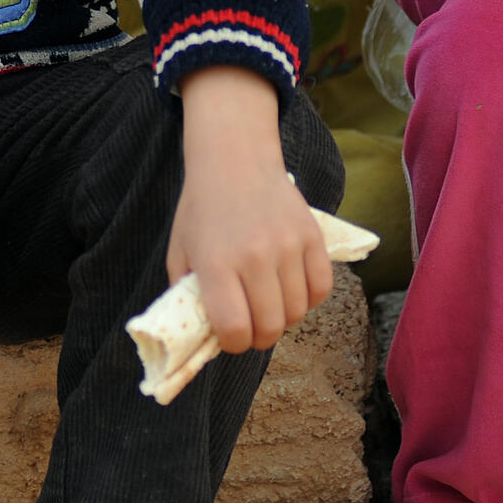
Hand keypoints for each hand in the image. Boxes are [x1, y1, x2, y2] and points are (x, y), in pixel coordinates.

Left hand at [170, 66, 330, 353]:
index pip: (234, 329)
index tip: (230, 335)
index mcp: (216, 263)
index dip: (233, 343)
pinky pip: (322, 289)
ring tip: (271, 305)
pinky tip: (293, 290)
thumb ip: (189, 295)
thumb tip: (206, 335)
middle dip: (259, 337)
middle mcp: (254, 256)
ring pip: (298, 311)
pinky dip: (310, 298)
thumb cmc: (203, 208)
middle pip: (270, 327)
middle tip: (252, 326)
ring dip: (284, 318)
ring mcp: (287, 245)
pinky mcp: (312, 236)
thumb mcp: (181, 251)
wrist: (235, 159)